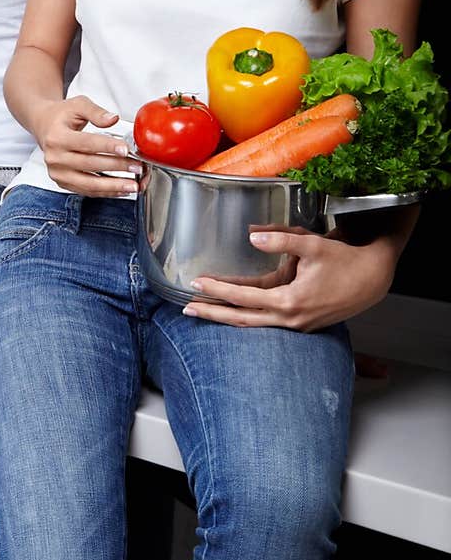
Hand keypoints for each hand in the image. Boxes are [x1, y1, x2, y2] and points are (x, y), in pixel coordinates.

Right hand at [33, 96, 137, 196]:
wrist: (44, 126)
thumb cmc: (61, 116)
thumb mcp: (78, 105)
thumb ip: (96, 111)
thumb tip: (113, 119)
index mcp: (57, 137)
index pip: (86, 143)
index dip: (107, 147)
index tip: (125, 149)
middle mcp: (55, 157)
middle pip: (90, 164)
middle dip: (116, 167)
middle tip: (136, 167)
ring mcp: (58, 173)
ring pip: (88, 184)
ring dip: (113, 186)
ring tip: (132, 185)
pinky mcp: (63, 183)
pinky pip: (86, 191)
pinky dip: (105, 192)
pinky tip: (121, 189)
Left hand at [182, 229, 397, 331]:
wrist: (373, 280)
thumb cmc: (344, 261)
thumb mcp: (312, 244)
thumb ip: (280, 239)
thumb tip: (253, 234)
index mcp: (289, 301)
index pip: (244, 298)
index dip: (218, 290)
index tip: (197, 283)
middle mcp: (289, 319)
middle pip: (241, 319)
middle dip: (212, 314)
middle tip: (187, 309)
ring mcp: (295, 325)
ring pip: (253, 324)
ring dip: (227, 317)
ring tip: (203, 312)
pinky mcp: (300, 323)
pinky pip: (266, 322)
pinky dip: (247, 317)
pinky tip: (234, 311)